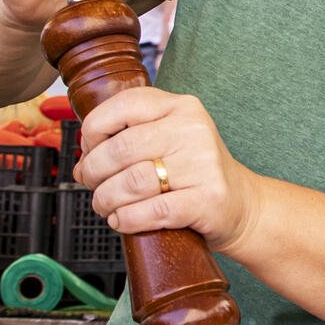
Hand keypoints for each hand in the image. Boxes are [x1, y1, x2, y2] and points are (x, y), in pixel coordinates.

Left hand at [73, 88, 260, 251]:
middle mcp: (194, 130)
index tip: (89, 149)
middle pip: (122, 148)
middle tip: (92, 184)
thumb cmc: (195, 173)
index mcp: (182, 107)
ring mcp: (203, 165)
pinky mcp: (207, 200)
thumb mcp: (169, 141)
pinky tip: (121, 220)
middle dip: (95, 170)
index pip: (124, 104)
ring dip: (107, 198)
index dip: (94, 129)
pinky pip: (152, 211)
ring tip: (104, 206)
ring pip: (132, 181)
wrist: (244, 205)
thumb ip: (128, 140)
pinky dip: (127, 219)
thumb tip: (80, 164)